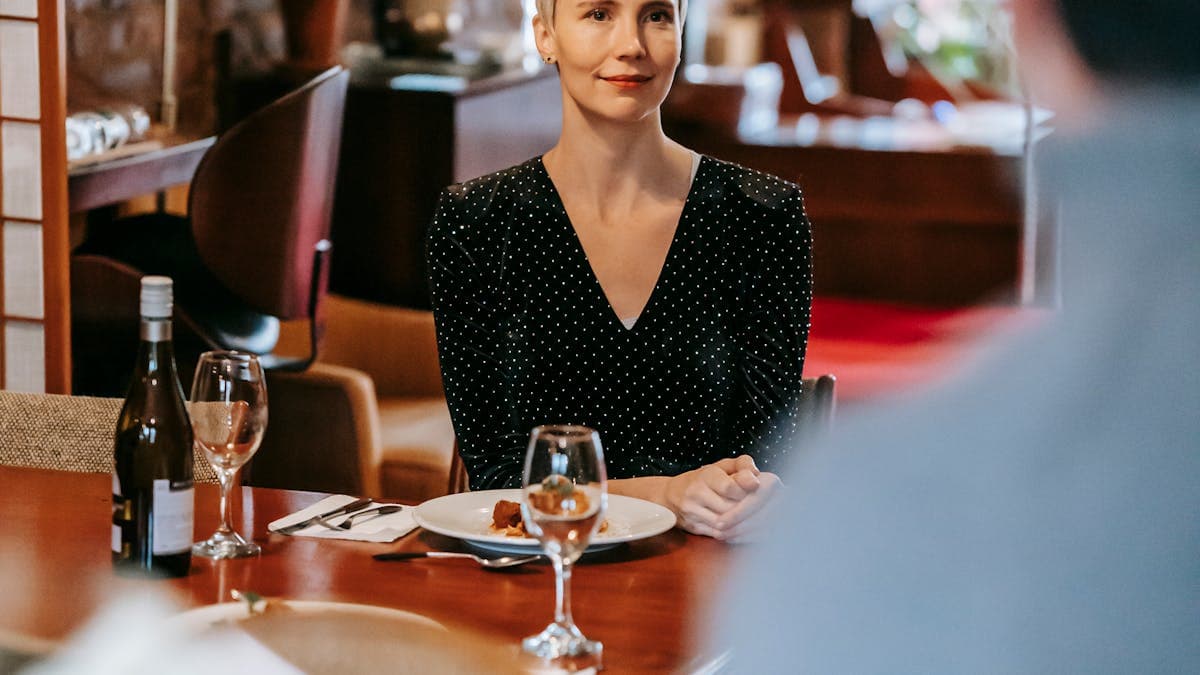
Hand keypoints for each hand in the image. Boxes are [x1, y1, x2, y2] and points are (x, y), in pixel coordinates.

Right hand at [663, 455, 781, 539]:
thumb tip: (756, 476)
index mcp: (706, 475)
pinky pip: (718, 535)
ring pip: (725, 525)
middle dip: (753, 512)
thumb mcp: (722, 465)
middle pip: (730, 509)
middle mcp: (696, 493)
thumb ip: (742, 465)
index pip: (730, 487)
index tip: (761, 494)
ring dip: (747, 527)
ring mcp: (693, 512)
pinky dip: (737, 536)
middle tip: (773, 513)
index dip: (748, 492)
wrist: (671, 495)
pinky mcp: (693, 527)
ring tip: (766, 525)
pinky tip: (752, 533)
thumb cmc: (705, 479)